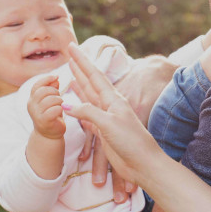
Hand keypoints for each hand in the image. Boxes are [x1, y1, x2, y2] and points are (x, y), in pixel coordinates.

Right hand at [27, 76, 65, 138]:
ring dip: (59, 100)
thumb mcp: (51, 100)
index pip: (37, 85)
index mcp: (32, 99)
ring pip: (50, 100)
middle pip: (43, 91)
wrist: (49, 134)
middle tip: (59, 98)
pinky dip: (60, 108)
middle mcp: (31, 105)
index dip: (47, 79)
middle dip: (55, 92)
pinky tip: (60, 111)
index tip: (56, 77)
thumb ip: (52, 88)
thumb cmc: (51, 115)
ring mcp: (36, 114)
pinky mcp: (43, 121)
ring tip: (60, 105)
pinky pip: (54, 110)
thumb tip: (56, 78)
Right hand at [65, 43, 166, 187]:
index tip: (72, 47)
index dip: (82, 61)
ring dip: (79, 83)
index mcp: (113, 100)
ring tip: (70, 72)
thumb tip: (67, 106)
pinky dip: (78, 107)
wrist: (143, 164)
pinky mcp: (103, 131)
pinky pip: (87, 114)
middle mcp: (109, 106)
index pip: (94, 76)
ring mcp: (106, 118)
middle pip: (90, 82)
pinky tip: (73, 102)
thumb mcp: (109, 123)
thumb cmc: (131, 142)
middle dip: (79, 67)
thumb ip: (89, 112)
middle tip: (69, 53)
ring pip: (88, 96)